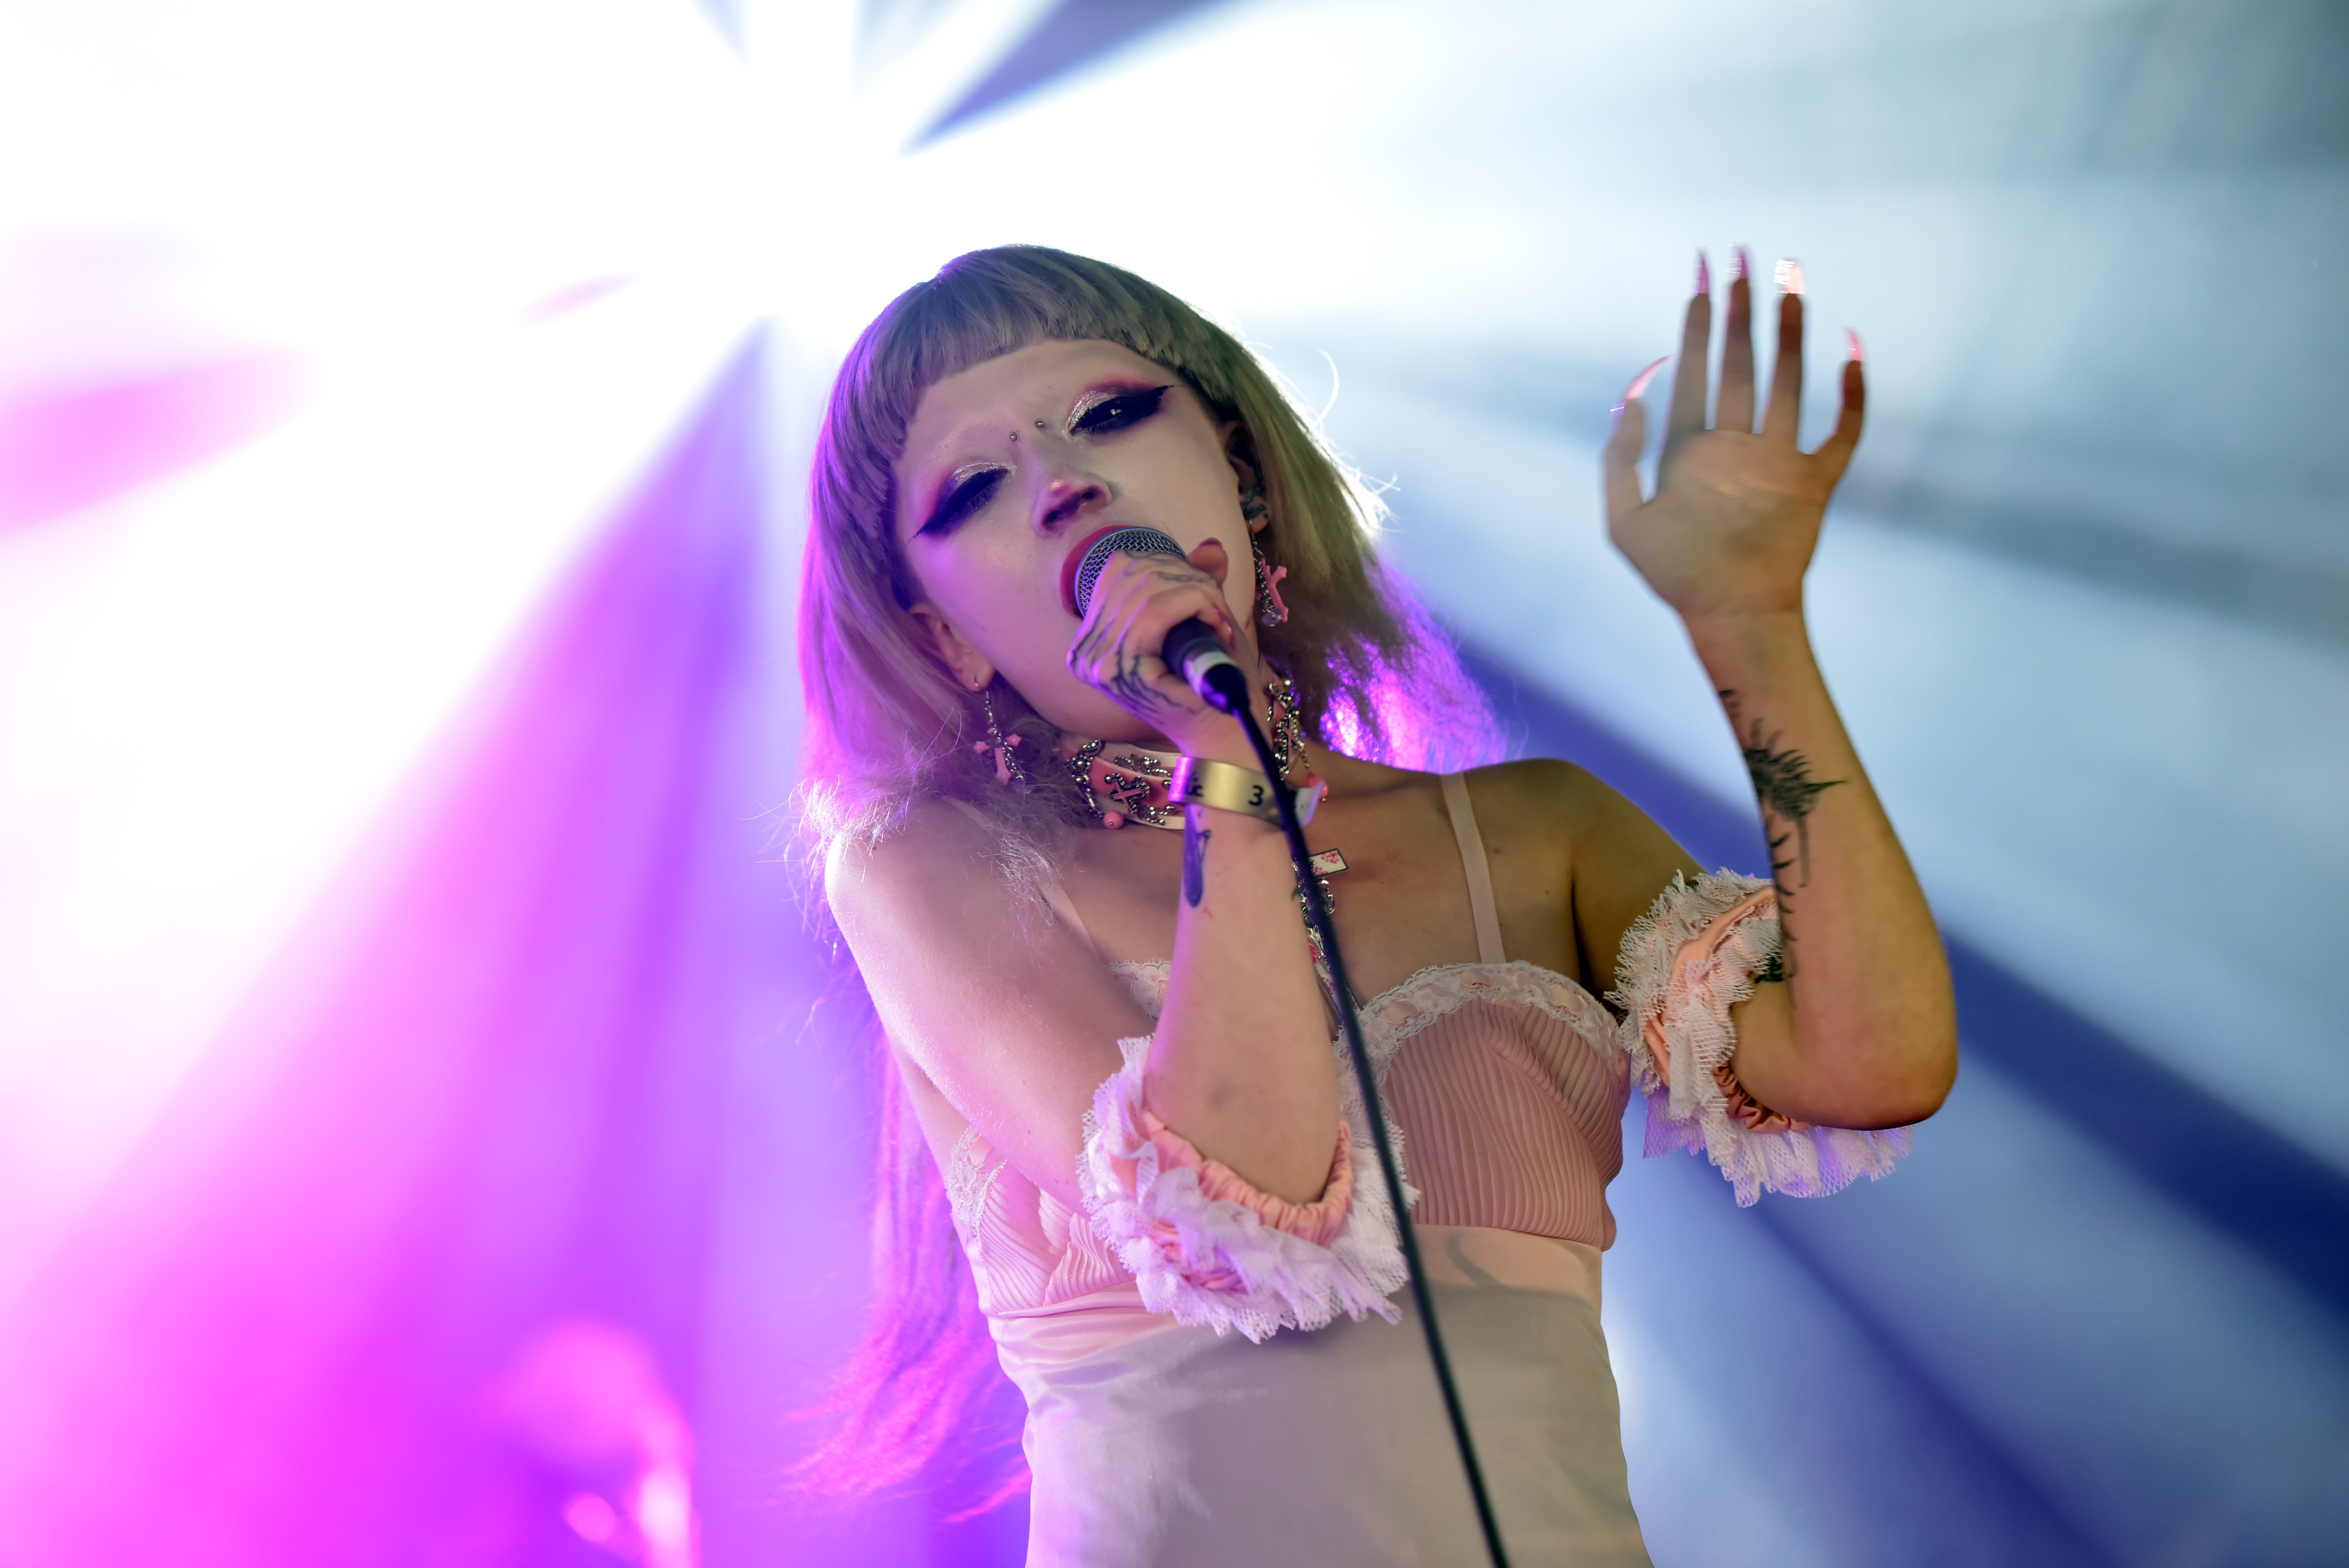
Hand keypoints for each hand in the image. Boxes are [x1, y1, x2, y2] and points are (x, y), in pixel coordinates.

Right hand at [1065, 537, 1253, 758]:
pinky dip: (1195, 606)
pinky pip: (1156, 611)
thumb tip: (1211, 546)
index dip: (1166, 565)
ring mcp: (1097, 662)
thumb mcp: (1200, 620)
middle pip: (1132, 573)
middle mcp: (1085, 649)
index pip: (1118, 568)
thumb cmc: (1209, 683)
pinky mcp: (1118, 670)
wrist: (1222, 735)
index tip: (1201, 590)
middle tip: (1217, 609)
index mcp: (1093, 636)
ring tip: (1219, 622)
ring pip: (1147, 589)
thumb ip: (1196, 581)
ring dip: (1197, 593)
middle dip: (1185, 577)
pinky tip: (1216, 626)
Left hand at [1603, 253, 1864, 628]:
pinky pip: (1842, 432)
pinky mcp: (1813, 482)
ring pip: (1787, 382)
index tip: (1700, 280)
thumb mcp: (1624, 520)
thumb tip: (1631, 397)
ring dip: (1789, 334)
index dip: (1695, 325)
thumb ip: (1620, 459)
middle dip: (1738, 312)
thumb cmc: (1674, 576)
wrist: (1729, 614)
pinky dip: (1851, 396)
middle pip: (1739, 363)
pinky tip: (1851, 354)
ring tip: (1790, 284)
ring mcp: (1777, 460)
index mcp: (1691, 450)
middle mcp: (1735, 445)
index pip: (1693, 370)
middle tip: (1741, 259)